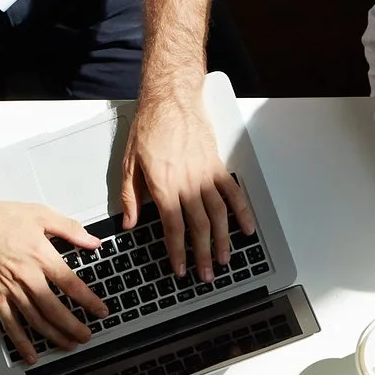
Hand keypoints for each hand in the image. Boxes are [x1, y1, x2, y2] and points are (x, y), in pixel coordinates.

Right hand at [0, 198, 107, 359]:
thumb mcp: (40, 214)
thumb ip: (70, 229)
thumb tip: (93, 241)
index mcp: (41, 256)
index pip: (70, 284)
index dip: (88, 300)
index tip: (100, 310)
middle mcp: (26, 276)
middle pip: (54, 308)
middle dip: (73, 326)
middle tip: (86, 335)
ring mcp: (9, 288)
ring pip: (35, 319)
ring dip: (53, 335)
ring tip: (68, 344)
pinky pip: (9, 323)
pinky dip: (21, 341)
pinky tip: (31, 352)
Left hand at [122, 93, 253, 280]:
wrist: (171, 98)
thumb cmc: (150, 126)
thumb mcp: (129, 162)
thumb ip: (130, 196)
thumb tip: (128, 223)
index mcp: (163, 185)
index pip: (173, 227)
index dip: (177, 252)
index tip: (179, 269)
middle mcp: (187, 182)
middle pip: (199, 227)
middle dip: (202, 255)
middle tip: (206, 275)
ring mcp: (206, 174)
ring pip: (218, 215)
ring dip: (223, 240)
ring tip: (224, 259)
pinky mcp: (217, 166)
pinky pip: (232, 193)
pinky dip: (242, 212)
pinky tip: (246, 229)